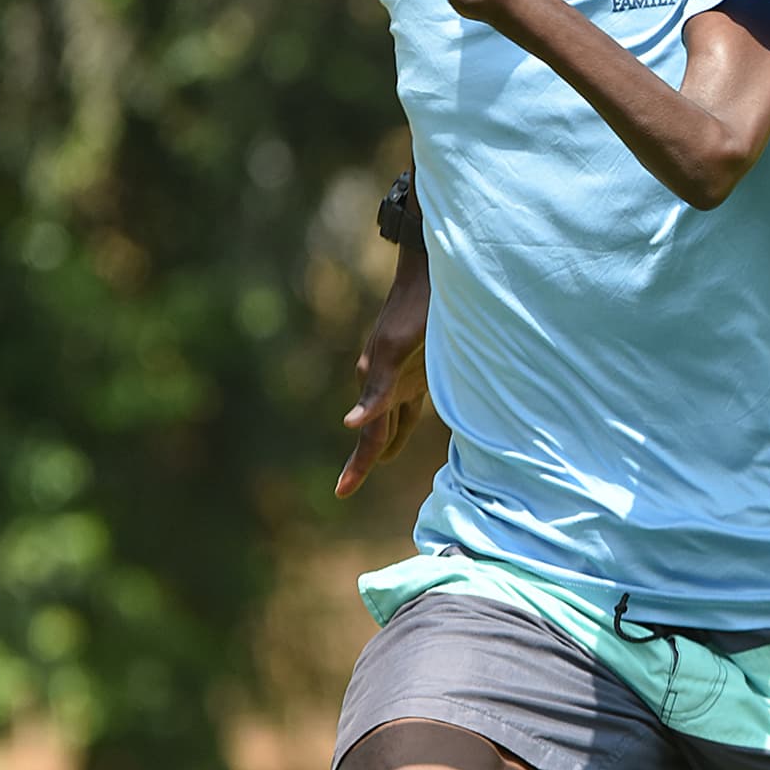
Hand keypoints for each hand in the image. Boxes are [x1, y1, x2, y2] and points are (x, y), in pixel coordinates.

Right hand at [337, 243, 430, 498]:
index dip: (359, 466)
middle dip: (364, 460)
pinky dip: (404, 423)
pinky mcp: (418, 368)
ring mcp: (401, 377)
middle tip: (343, 489)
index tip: (340, 493)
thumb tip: (351, 425)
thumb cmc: (415, 313)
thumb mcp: (397, 352)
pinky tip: (405, 432)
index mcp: (376, 384)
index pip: (370, 437)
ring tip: (377, 465)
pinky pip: (407, 404)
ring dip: (385, 442)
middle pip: (376, 433)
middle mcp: (384, 385)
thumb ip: (379, 391)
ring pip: (391, 420)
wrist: (429, 276)